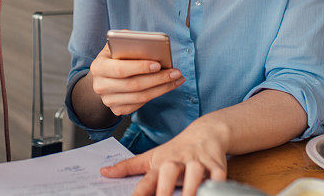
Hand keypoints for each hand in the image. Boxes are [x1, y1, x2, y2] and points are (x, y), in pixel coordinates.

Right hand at [90, 43, 185, 115]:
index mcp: (98, 67)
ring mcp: (108, 100)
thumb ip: (126, 41)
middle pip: (133, 85)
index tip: (158, 64)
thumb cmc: (114, 57)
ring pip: (140, 97)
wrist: (103, 77)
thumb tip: (146, 41)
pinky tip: (168, 86)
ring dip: (162, 88)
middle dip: (158, 79)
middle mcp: (100, 86)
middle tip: (175, 72)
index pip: (120, 69)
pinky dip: (156, 95)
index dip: (140, 67)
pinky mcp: (117, 110)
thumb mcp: (115, 46)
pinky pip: (140, 105)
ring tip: (177, 79)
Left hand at [101, 118, 229, 195]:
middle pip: (169, 172)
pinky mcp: (218, 166)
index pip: (147, 179)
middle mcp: (178, 162)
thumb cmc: (176, 150)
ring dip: (192, 188)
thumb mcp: (152, 157)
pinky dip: (218, 185)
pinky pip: (220, 177)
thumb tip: (104, 173)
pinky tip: (213, 192)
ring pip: (196, 174)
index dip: (140, 192)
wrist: (206, 133)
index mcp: (160, 163)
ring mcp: (198, 163)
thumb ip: (128, 167)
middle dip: (165, 189)